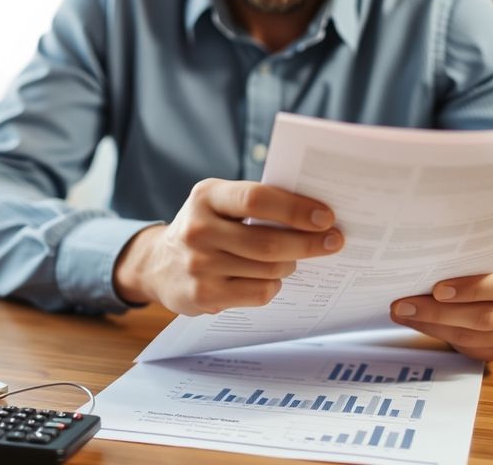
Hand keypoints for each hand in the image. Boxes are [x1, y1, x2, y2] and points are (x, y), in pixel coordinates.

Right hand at [114, 178, 342, 315]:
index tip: (327, 217)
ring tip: (290, 260)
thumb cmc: (205, 228)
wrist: (158, 265)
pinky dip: (272, 286)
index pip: (257, 199)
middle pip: (269, 242)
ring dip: (290, 265)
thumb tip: (315, 215)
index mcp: (206, 196)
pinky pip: (259, 292)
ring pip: (269, 270)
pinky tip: (267, 279)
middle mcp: (198, 229)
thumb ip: (255, 203)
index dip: (296, 209)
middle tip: (333, 242)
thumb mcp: (218, 203)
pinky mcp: (203, 296)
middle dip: (308, 243)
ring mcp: (199, 265)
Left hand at [390, 244, 492, 360]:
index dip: (470, 289)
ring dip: (433, 327)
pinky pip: (470, 349)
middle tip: (403, 305)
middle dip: (439, 313)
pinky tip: (418, 324)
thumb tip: (431, 254)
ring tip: (403, 314)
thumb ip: (477, 250)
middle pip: (486, 318)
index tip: (436, 289)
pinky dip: (440, 337)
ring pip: (474, 338)